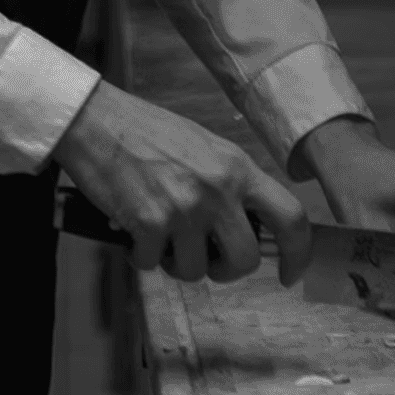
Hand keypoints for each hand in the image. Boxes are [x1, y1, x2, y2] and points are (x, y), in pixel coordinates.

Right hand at [56, 84, 311, 285]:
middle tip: (207, 260)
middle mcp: (218, 190)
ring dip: (176, 263)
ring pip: (196, 270)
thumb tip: (245, 224)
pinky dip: (139, 255)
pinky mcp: (149, 223)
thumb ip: (230, 184)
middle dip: (225, 269)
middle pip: (246, 259)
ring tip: (160, 239)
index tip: (288, 273)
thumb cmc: (146, 132)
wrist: (95, 121)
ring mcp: (185, 208)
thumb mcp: (206, 148)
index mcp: (238, 168)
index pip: (291, 217)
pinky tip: (132, 232)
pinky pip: (151, 263)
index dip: (298, 254)